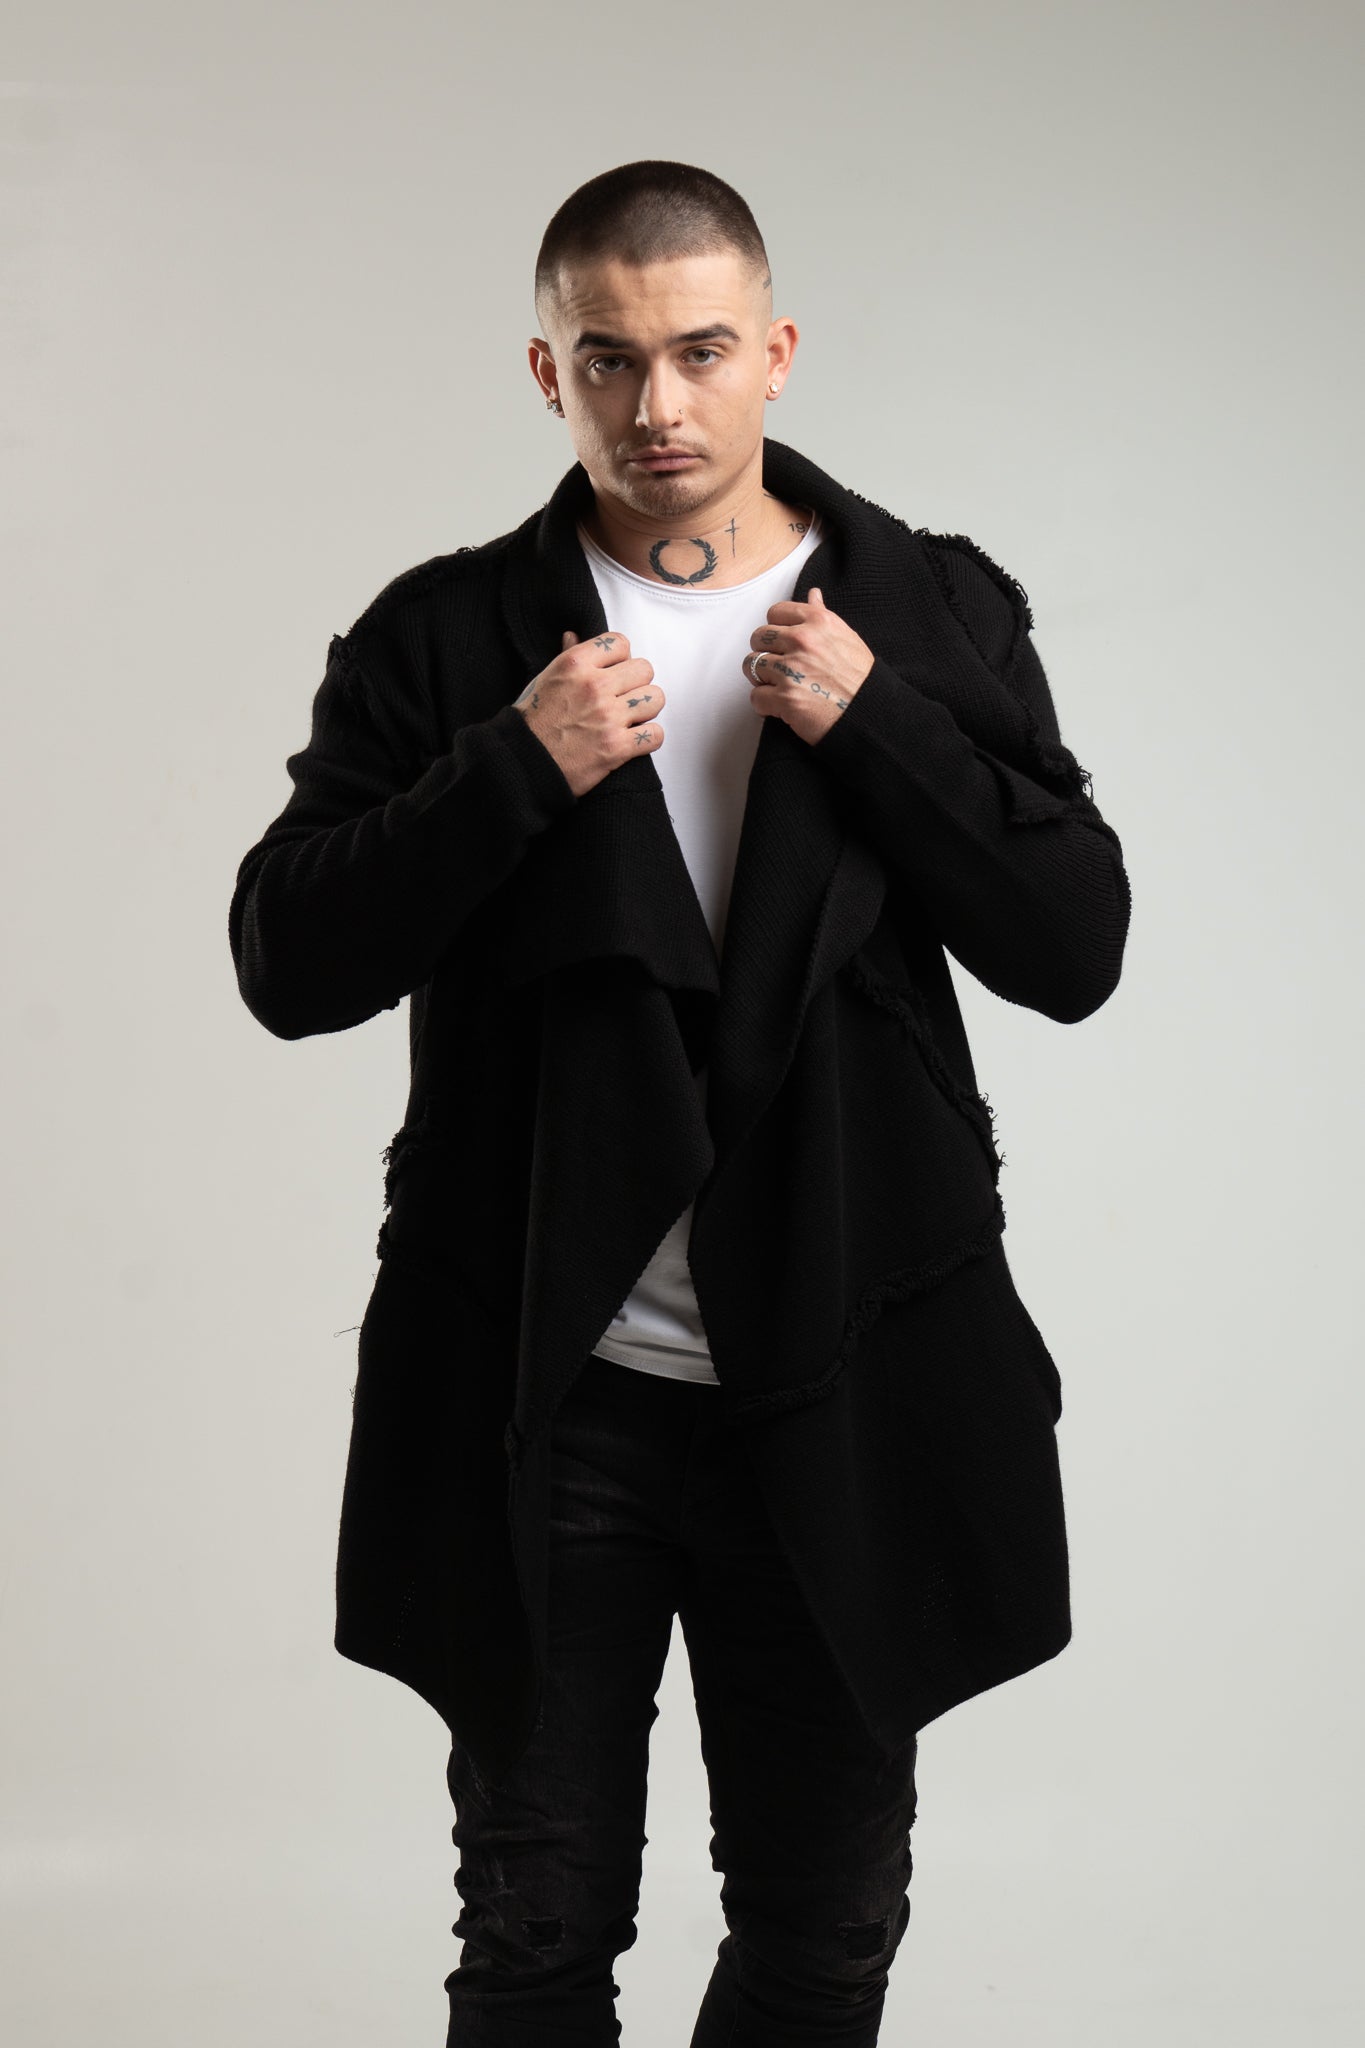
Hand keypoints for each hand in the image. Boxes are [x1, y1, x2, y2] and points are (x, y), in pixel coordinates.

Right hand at [512, 628, 665, 798]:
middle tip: (624, 696)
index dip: (621, 658)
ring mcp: (608, 716)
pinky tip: (634, 739)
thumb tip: (573, 636)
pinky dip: (648, 739)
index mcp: (576, 664)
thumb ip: (566, 657)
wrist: (524, 762)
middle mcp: (595, 686)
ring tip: (631, 718)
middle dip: (637, 683)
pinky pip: (655, 734)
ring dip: (646, 709)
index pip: (620, 643)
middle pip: (644, 669)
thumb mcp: (545, 680)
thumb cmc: (532, 722)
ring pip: (655, 699)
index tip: (615, 671)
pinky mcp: (617, 746)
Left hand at [741, 587, 874, 745]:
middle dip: (765, 652)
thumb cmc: (860, 679)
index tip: (783, 642)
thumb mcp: (846, 637)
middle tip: (780, 667)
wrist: (869, 713)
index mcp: (817, 622)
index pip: (775, 612)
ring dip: (762, 678)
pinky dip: (764, 704)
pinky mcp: (785, 698)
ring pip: (751, 666)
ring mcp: (791, 670)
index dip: (776, 628)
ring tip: (781, 686)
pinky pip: (756, 696)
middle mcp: (802, 641)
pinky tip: (780, 705)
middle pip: (758, 637)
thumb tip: (813, 595)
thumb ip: (822, 615)